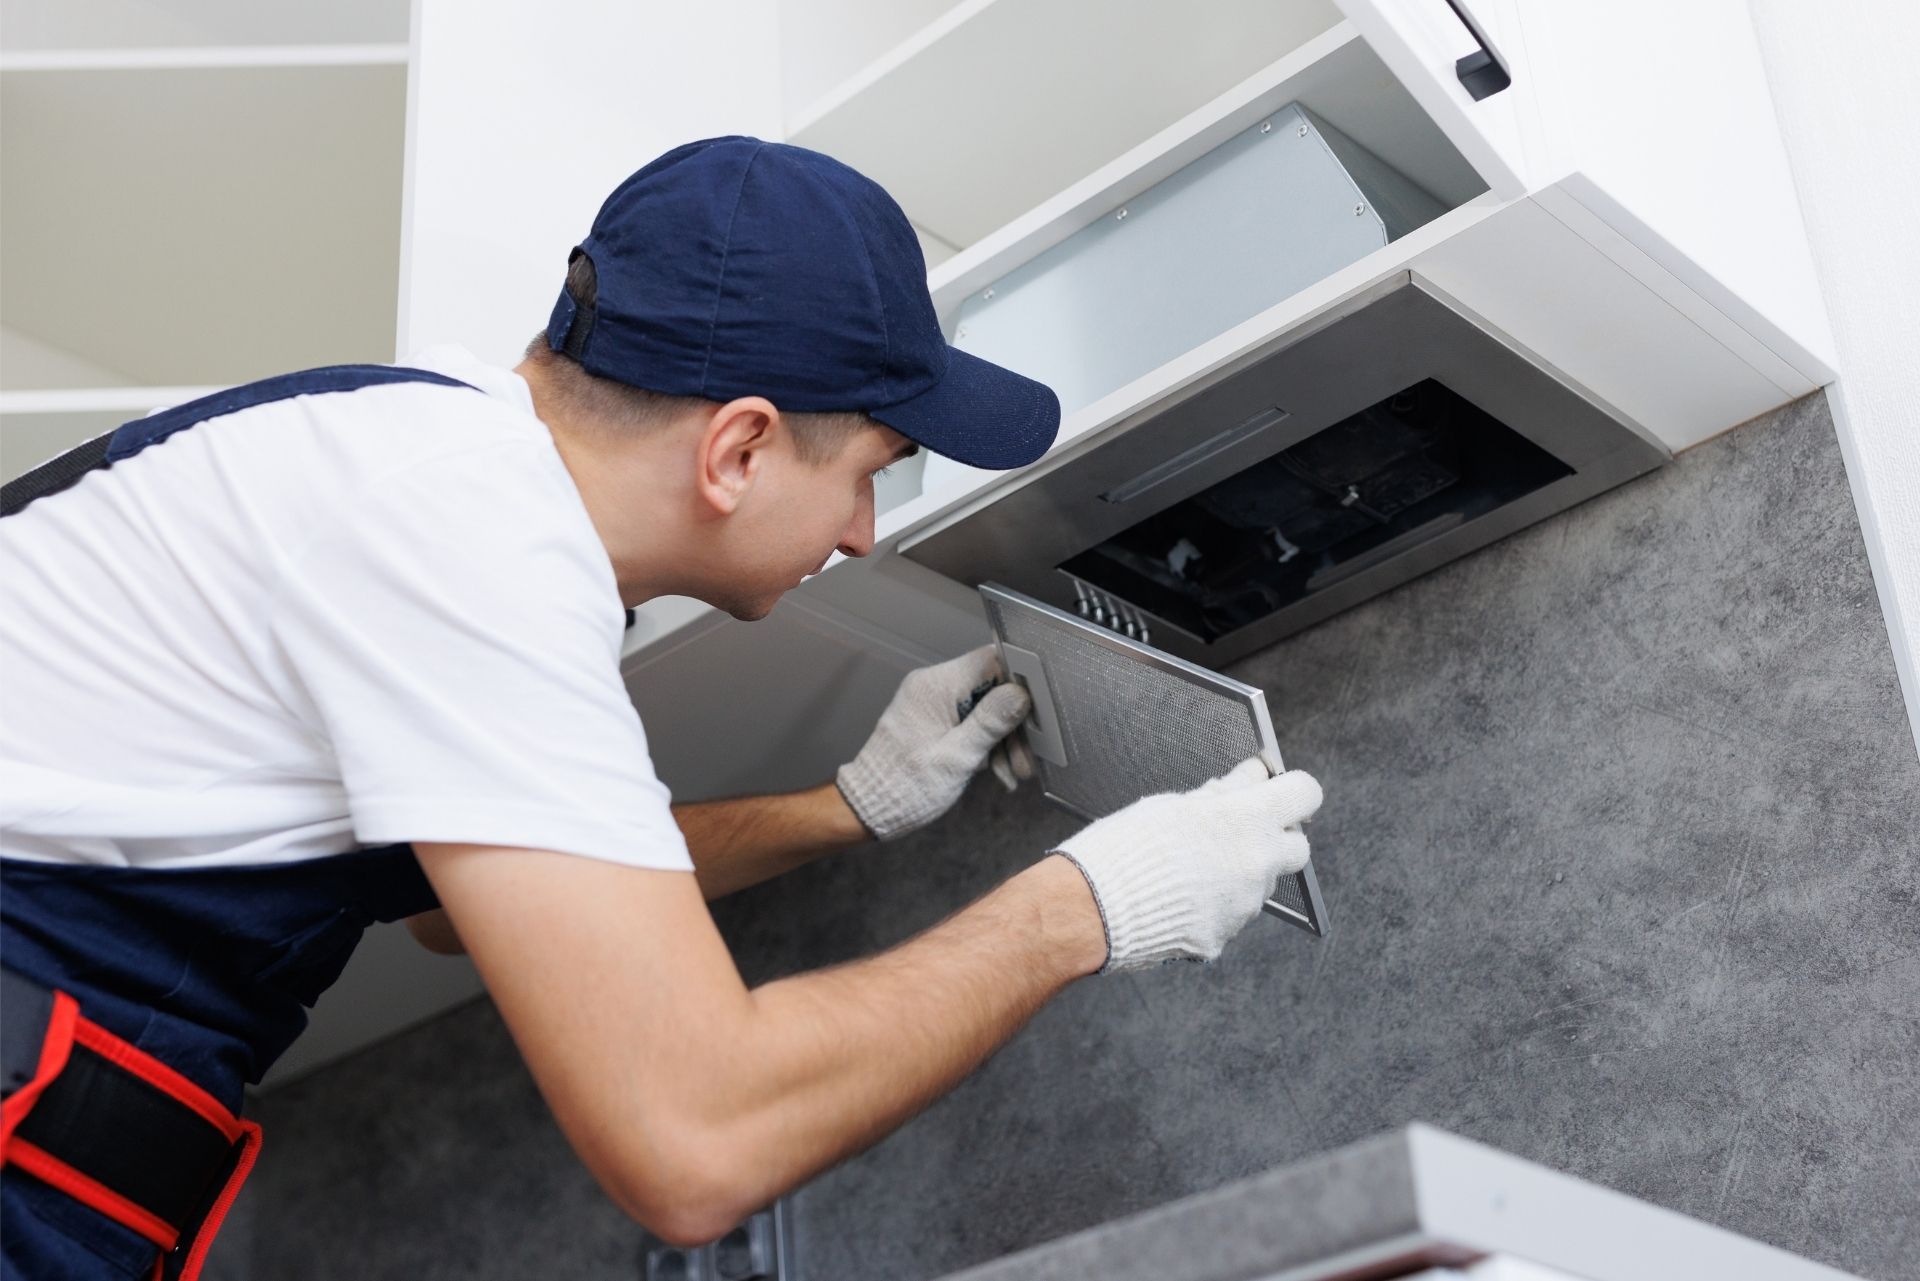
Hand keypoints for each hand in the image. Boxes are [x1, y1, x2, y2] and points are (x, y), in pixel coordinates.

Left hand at [836, 645, 1033, 840]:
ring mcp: (932, 702)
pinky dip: (986, 743)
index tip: (1040, 708)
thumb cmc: (905, 787)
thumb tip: (1021, 694)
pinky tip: (998, 769)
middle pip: (991, 687)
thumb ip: (991, 722)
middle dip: (1013, 722)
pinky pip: (969, 720)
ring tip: (1014, 772)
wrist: (869, 808)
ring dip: (1003, 738)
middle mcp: (932, 686)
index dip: (1021, 680)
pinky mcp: (933, 718)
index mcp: (936, 686)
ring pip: (984, 706)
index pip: (991, 660)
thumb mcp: (958, 757)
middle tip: (1027, 757)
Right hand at [1052, 758, 1321, 971]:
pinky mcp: (1223, 937)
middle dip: (1275, 836)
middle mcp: (1255, 864)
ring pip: (1260, 883)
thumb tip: (1249, 779)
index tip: (1277, 788)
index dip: (1291, 789)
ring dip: (1239, 871)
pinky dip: (1214, 903)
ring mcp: (1242, 906)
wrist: (1089, 910)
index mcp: (1245, 820)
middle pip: (1297, 847)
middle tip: (1239, 829)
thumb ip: (1221, 795)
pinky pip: (1231, 914)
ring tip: (1191, 867)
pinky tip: (1180, 895)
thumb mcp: (1172, 806)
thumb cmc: (1123, 850)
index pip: (1305, 794)